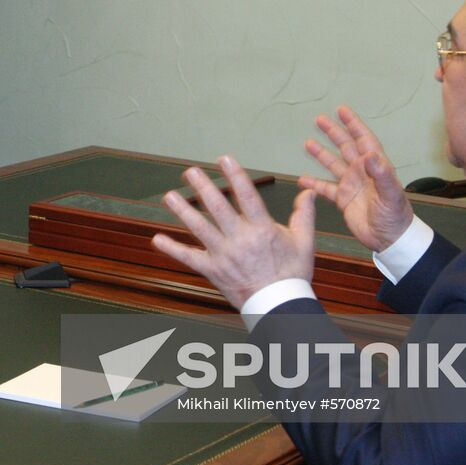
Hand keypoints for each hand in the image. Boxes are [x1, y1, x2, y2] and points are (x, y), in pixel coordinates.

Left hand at [151, 155, 316, 308]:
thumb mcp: (304, 242)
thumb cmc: (293, 273)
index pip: (248, 196)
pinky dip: (172, 249)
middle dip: (203, 187)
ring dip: (183, 211)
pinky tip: (157, 239)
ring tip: (169, 196)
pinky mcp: (213, 270)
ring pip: (199, 228)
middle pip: (218, 208)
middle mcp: (240, 239)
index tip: (224, 159)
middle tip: (190, 171)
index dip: (235, 176)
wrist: (280, 306)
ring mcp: (224, 255)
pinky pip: (189, 258)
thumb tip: (308, 192)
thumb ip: (304, 215)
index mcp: (262, 229)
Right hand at [299, 105, 413, 252]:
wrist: (390, 239)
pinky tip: (302, 180)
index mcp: (375, 166)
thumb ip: (381, 174)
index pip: (363, 139)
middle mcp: (362, 172)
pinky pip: (325, 188)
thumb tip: (369, 154)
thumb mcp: (391, 194)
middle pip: (345, 147)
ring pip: (333, 164)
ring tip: (308, 143)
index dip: (353, 124)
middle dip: (334, 132)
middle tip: (319, 119)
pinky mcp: (343, 199)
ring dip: (321, 154)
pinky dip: (314, 184)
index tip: (342, 110)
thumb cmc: (395, 216)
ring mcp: (351, 185)